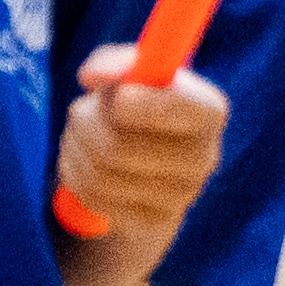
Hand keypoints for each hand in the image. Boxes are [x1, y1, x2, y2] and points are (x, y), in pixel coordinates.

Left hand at [58, 45, 229, 246]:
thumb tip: (91, 76)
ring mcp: (182, 195)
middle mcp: (204, 155)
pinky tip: (85, 164)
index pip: (176, 107)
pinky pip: (97, 198)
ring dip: (76, 148)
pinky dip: (77, 176)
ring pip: (102, 173)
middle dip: (85, 124)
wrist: (146, 164)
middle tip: (79, 112)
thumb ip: (113, 63)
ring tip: (80, 136)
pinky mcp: (154, 221)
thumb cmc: (138, 106)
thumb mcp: (130, 74)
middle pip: (119, 145)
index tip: (114, 97)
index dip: (135, 101)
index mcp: (208, 110)